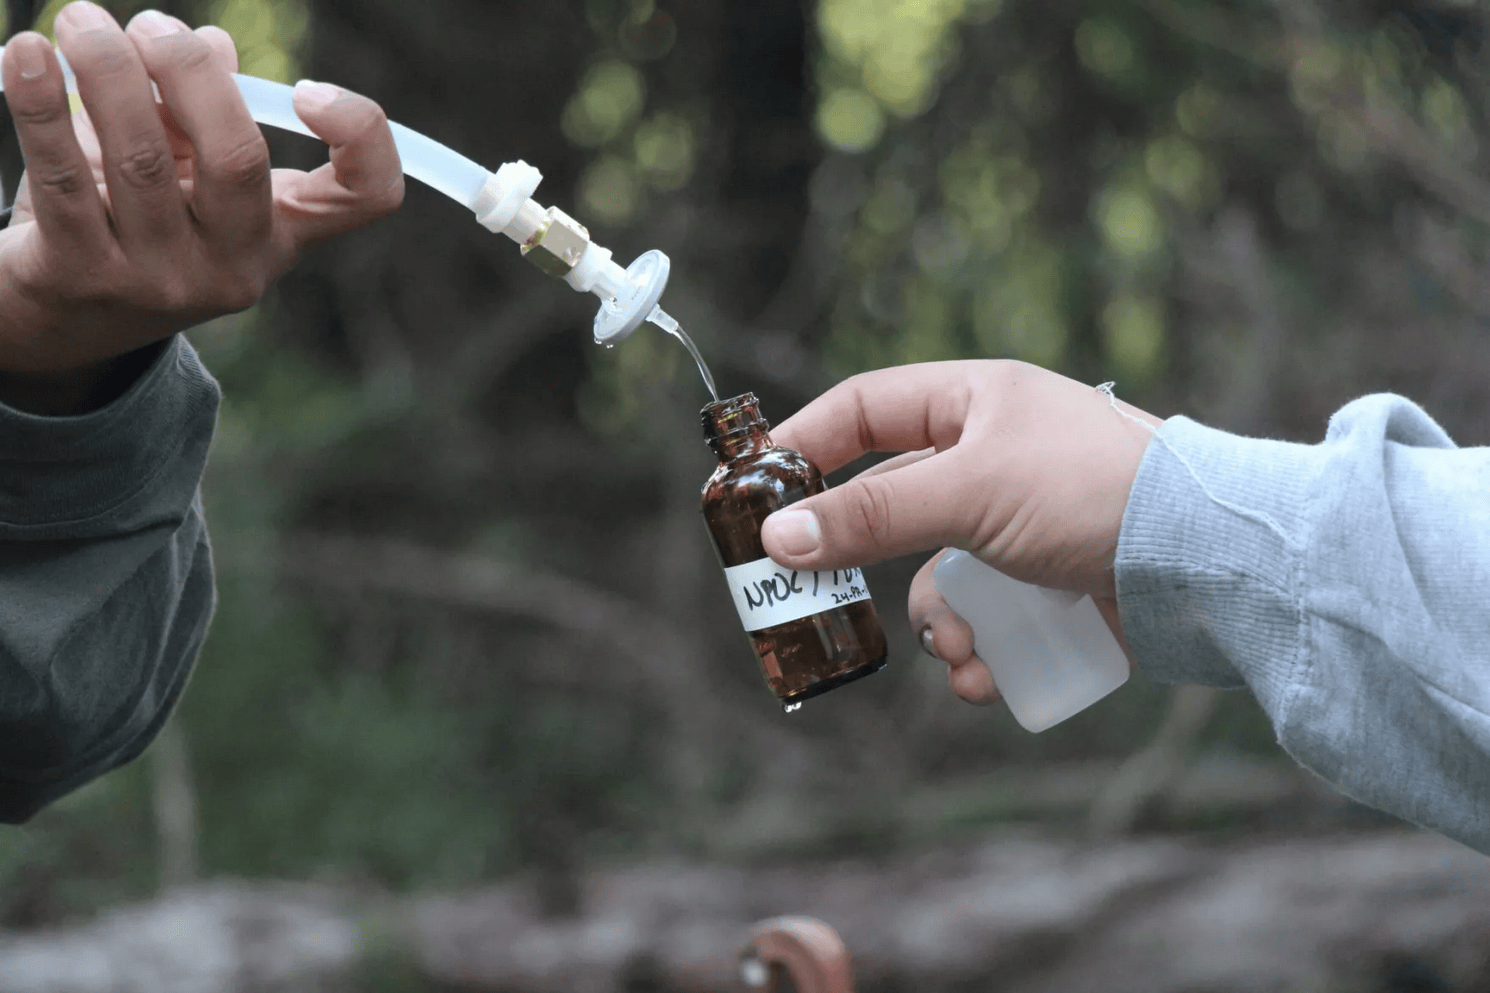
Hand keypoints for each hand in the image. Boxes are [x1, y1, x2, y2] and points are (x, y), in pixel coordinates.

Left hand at [0, 2, 404, 414]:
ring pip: (139, 157)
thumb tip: (209, 46)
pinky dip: (40, 104)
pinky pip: (62, 176)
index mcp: (280, 235)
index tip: (306, 89)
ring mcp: (161, 281)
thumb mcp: (186, 178)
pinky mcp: (82, 277)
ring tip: (81, 22)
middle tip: (150, 27)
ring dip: (108, 69)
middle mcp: (234, 268)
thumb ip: (199, 116)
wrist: (61, 321)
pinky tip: (25, 56)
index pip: (367, 195)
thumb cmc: (136, 225)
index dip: (361, 134)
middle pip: (239, 158)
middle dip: (191, 73)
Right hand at [759, 360, 1160, 704]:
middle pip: (891, 508)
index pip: (865, 410)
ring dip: (939, 623)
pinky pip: (985, 616)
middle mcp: (993, 457)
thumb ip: (868, 516)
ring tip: (962, 651)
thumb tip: (777, 539)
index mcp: (975, 402)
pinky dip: (979, 651)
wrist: (1214, 560)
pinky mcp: (1048, 582)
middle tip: (812, 598)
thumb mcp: (967, 494)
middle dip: (866, 564)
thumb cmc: (1094, 491)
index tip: (751, 489)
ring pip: (937, 577)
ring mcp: (1020, 524)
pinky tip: (989, 677)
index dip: (805, 445)